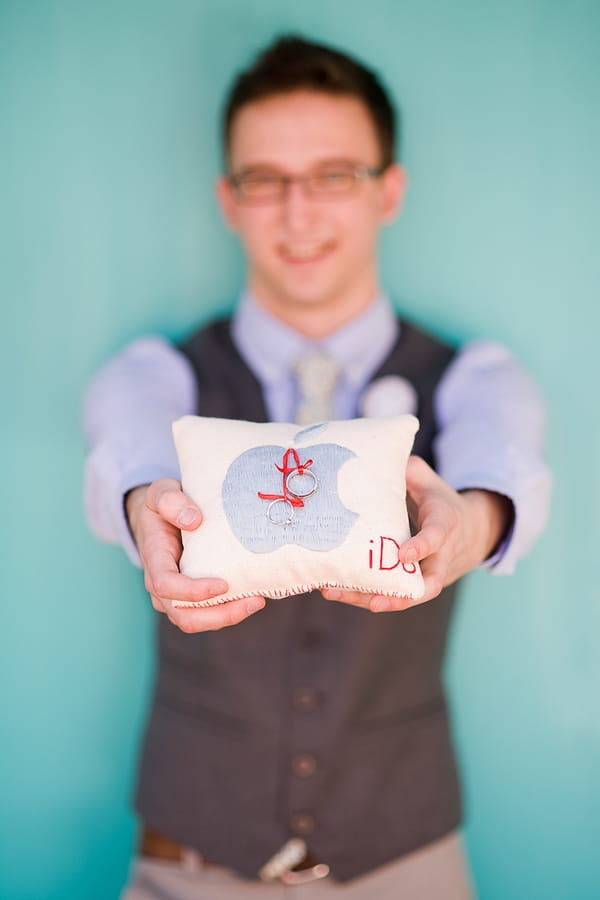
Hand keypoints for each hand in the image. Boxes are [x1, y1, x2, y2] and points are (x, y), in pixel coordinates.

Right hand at [126, 478, 265, 631]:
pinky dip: (228, 611)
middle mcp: (160, 585)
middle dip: (219, 615)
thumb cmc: (164, 505)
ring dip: (228, 616)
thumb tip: (194, 520)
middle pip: (184, 616)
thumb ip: (171, 501)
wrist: (161, 517)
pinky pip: (207, 614)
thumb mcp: (161, 492)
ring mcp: (174, 596)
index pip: (166, 585)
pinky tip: (252, 597)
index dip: (193, 591)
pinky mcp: (190, 598)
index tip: (223, 585)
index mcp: (153, 558)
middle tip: (254, 601)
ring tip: (257, 601)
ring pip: (197, 621)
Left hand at [321, 455, 511, 612]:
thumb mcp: (430, 482)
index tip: (402, 555)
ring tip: (334, 592)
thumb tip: (377, 458)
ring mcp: (428, 576)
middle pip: (426, 585)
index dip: (422, 547)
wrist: (471, 533)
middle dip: (400, 596)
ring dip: (369, 599)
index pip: (436, 537)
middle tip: (373, 601)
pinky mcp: (413, 585)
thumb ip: (408, 472)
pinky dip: (364, 596)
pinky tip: (334, 589)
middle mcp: (440, 557)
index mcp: (445, 524)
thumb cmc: (442, 503)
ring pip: (404, 596)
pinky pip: (391, 594)